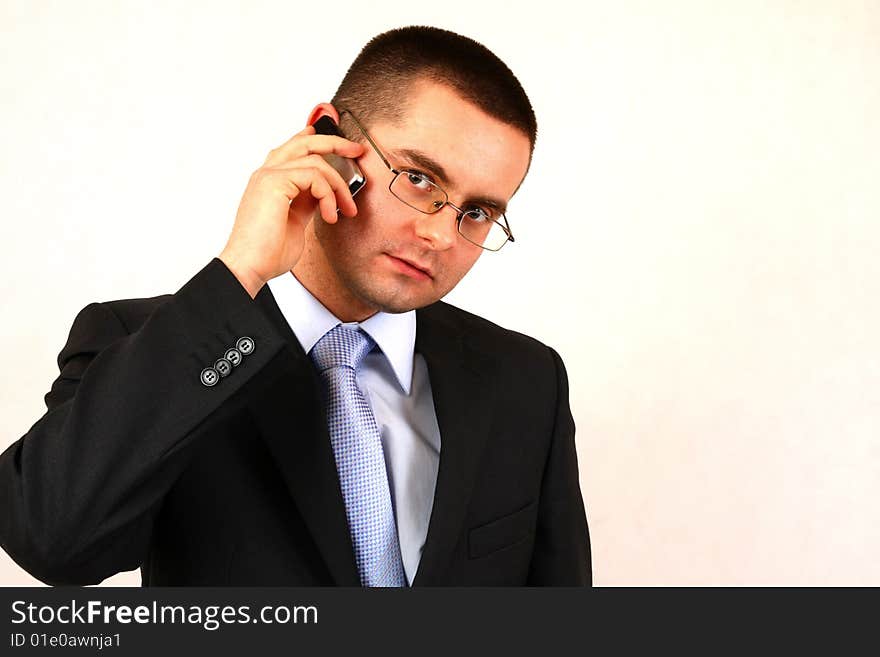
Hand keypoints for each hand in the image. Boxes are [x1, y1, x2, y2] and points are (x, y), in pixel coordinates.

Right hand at [219, 124, 364, 296]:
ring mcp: (268, 176)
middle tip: (357, 151)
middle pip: (305, 143)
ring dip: (338, 186)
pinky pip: (314, 176)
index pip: (294, 150)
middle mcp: (267, 174)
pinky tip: (329, 215)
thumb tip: (324, 192)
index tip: (340, 145)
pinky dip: (328, 195)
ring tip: (346, 209)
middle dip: (335, 143)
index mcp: (270, 182)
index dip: (316, 141)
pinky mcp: (274, 182)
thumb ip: (307, 202)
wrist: (250, 267)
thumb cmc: (267, 252)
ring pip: (316, 161)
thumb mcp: (296, 221)